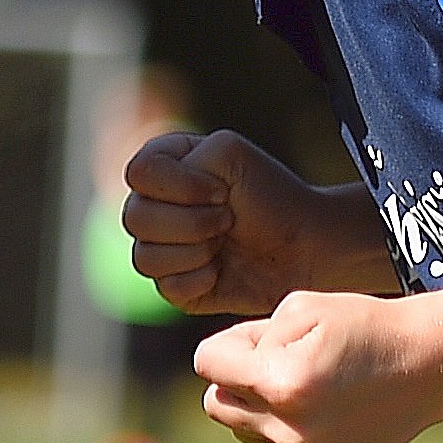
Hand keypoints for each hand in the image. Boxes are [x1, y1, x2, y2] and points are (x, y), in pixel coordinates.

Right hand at [122, 130, 387, 316]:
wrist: (307, 246)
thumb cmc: (272, 196)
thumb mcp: (230, 154)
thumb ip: (184, 160)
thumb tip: (154, 203)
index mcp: (164, 167)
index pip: (138, 173)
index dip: (178, 185)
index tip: (221, 189)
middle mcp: (156, 206)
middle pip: (135, 217)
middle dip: (191, 222)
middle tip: (228, 219)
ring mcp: (162, 248)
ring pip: (144, 257)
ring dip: (195, 250)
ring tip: (225, 243)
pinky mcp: (175, 286)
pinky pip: (164, 287)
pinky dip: (199, 279)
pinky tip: (222, 270)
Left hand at [194, 291, 442, 442]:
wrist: (429, 367)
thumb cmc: (364, 326)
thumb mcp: (300, 307)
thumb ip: (246, 337)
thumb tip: (215, 369)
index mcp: (280, 383)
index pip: (206, 363)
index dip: (231, 344)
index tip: (264, 338)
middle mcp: (288, 431)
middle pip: (216, 404)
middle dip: (237, 380)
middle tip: (284, 360)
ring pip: (243, 430)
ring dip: (260, 407)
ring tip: (310, 384)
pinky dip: (286, 430)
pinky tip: (325, 410)